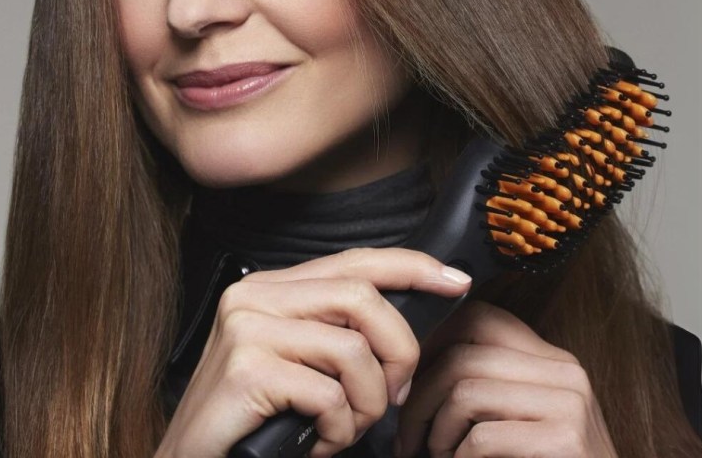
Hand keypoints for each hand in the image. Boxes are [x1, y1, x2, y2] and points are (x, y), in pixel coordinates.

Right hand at [154, 247, 472, 457]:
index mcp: (271, 288)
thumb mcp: (303, 365)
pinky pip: (330, 395)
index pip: (355, 262)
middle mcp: (254, 295)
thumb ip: (341, 335)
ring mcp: (246, 328)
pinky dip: (341, 430)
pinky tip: (321, 442)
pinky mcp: (246, 369)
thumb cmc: (256, 419)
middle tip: (394, 396)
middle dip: (400, 353)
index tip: (455, 281)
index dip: (412, 267)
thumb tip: (408, 327)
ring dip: (369, 403)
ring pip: (354, 350)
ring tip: (348, 428)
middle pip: (364, 300)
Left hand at [396, 300, 617, 457]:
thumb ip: (488, 386)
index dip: (433, 345)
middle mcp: (565, 372)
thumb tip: (417, 369)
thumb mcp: (520, 416)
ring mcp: (569, 404)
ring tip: (437, 455)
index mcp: (552, 359)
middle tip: (408, 436)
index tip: (412, 382)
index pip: (480, 318)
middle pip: (463, 354)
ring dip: (436, 432)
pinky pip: (482, 437)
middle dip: (420, 398)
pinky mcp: (565, 440)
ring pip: (465, 392)